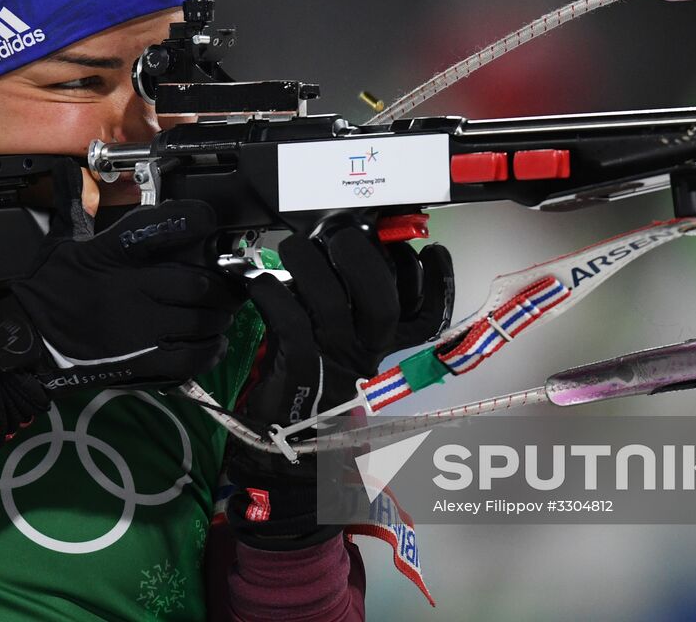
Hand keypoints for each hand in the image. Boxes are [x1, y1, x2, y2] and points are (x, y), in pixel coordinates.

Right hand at [0, 199, 243, 448]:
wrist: (24, 345)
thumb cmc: (44, 293)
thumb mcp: (58, 242)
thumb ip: (74, 203)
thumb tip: (68, 168)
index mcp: (111, 255)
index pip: (160, 228)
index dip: (194, 220)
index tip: (210, 221)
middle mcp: (129, 289)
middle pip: (194, 281)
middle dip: (218, 282)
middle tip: (227, 281)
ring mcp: (137, 328)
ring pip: (199, 319)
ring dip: (217, 316)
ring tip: (221, 311)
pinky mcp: (140, 361)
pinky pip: (189, 356)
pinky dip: (208, 350)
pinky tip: (211, 342)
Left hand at [225, 220, 452, 546]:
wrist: (283, 459)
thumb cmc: (310, 394)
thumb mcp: (342, 357)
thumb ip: (351, 315)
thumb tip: (340, 253)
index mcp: (383, 351)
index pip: (428, 316)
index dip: (438, 281)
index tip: (430, 250)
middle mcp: (365, 355)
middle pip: (382, 299)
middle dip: (361, 255)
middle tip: (340, 236)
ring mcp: (331, 362)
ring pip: (330, 301)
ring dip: (308, 262)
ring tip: (292, 247)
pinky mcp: (293, 368)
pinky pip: (287, 320)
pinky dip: (269, 293)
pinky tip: (257, 282)